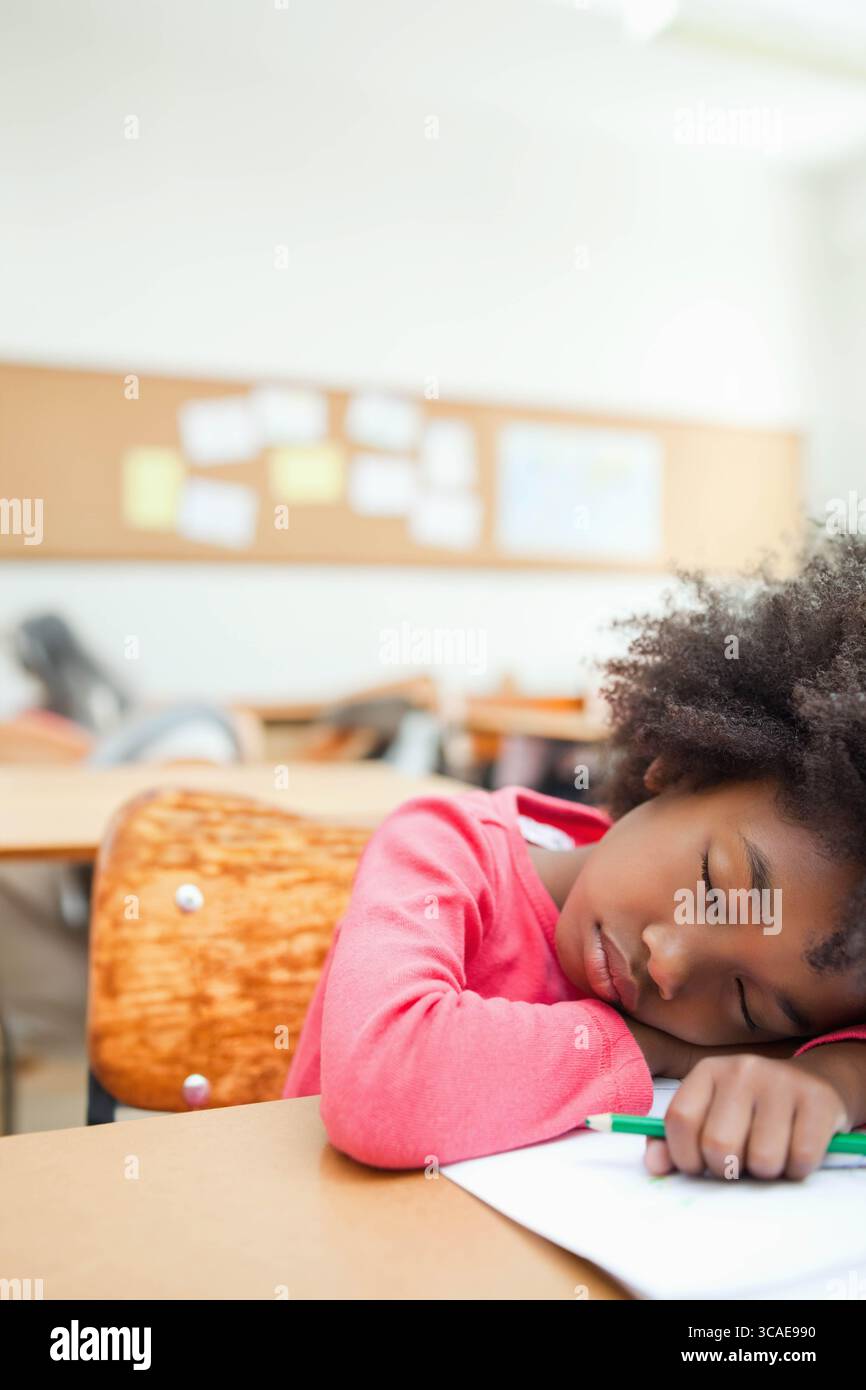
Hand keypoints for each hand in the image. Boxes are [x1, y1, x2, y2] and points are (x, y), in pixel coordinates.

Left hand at [644, 1053, 851, 1180]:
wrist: (812, 1083)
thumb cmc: (751, 1109)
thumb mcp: (710, 1113)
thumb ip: (676, 1141)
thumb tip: (653, 1166)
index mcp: (708, 1071)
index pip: (680, 1119)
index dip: (685, 1156)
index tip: (699, 1167)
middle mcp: (742, 1069)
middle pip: (718, 1144)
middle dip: (727, 1169)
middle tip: (738, 1163)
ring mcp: (781, 1081)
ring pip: (762, 1158)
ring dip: (765, 1172)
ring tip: (768, 1155)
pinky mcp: (817, 1100)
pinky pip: (800, 1158)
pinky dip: (796, 1169)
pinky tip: (794, 1152)